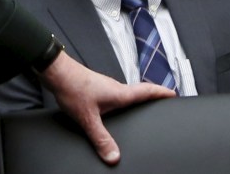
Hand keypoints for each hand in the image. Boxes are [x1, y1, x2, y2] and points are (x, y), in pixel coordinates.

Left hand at [39, 51, 173, 164]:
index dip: (161, 93)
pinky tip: (114, 109)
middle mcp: (114, 88)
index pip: (146, 91)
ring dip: (135, 99)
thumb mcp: (88, 118)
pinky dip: (121, 102)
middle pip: (139, 92)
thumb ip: (101, 138)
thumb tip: (114, 156)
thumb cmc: (72, 87)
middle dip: (151, 97)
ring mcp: (105, 87)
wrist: (56, 72)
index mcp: (119, 93)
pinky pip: (114, 96)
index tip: (174, 94)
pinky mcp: (95, 88)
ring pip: (125, 94)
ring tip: (142, 107)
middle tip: (162, 101)